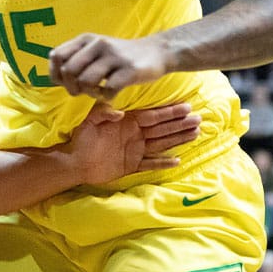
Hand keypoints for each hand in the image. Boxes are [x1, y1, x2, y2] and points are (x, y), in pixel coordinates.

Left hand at [48, 33, 168, 99]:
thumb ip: (75, 59)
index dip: (57, 74)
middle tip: (83, 91)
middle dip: (72, 87)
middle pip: (69, 71)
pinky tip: (111, 93)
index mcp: (86, 39)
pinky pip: (108, 90)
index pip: (56, 56)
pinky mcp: (129, 70)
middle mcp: (98, 44)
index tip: (67, 82)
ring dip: (89, 93)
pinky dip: (106, 97)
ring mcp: (114, 56)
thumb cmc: (119, 57)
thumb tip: (55, 76)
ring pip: (86, 81)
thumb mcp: (95, 50)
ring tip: (98, 91)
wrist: (156, 52)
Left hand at [65, 102, 199, 183]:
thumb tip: (119, 113)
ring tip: (195, 134)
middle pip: (162, 128)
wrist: (74, 161)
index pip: (153, 115)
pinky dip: (163, 163)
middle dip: (180, 124)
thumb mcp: (89, 121)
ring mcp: (135, 150)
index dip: (169, 112)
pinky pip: (150, 164)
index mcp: (128, 122)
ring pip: (161, 143)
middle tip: (199, 119)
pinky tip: (177, 160)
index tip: (187, 106)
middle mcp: (135, 134)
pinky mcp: (132, 165)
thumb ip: (102, 113)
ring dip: (177, 139)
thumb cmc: (81, 138)